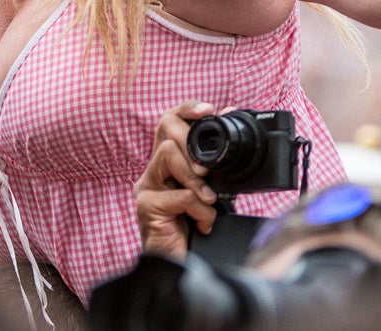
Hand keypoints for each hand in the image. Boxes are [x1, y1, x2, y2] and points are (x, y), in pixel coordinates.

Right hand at [134, 103, 218, 260]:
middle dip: (192, 144)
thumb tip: (235, 151)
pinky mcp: (146, 207)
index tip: (210, 110)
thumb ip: (214, 174)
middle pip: (165, 130)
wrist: (183, 271)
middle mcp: (151, 172)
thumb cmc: (196, 235)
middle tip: (208, 172)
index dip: (187, 110)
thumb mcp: (210, 196)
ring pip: (168, 154)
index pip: (168, 122)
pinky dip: (199, 210)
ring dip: (195, 179)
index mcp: (166, 166)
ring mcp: (145, 188)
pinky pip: (178, 194)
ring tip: (209, 202)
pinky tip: (203, 224)